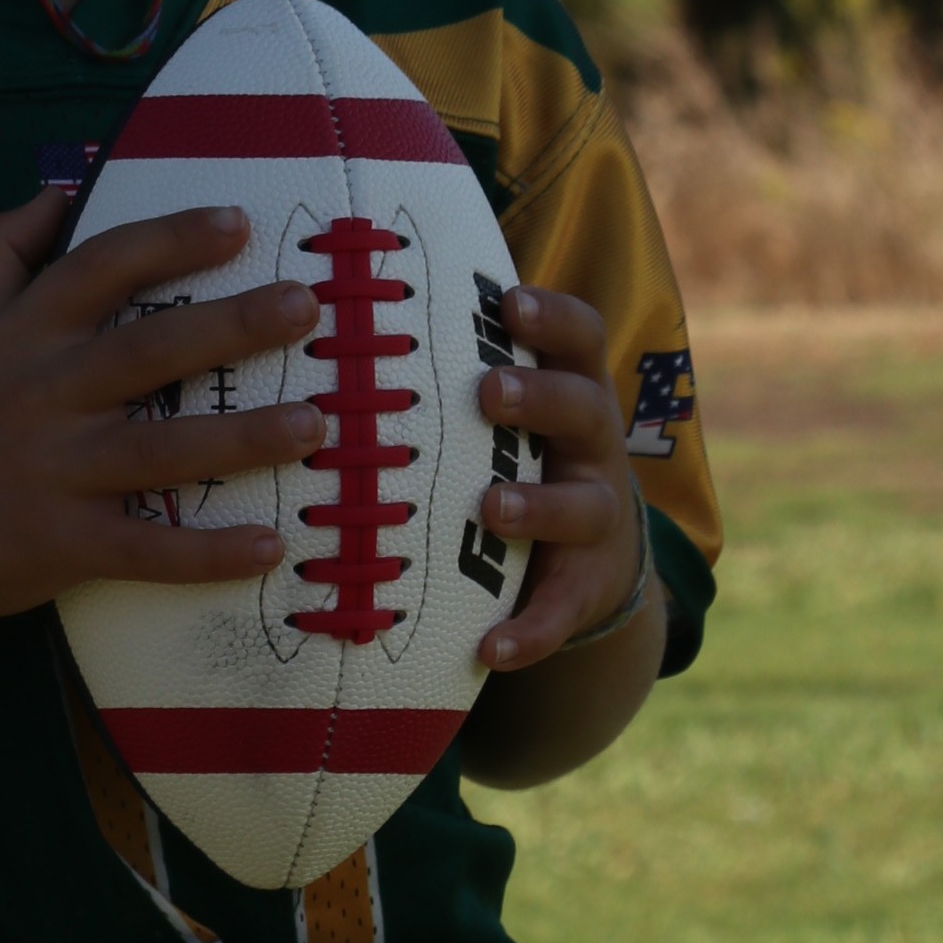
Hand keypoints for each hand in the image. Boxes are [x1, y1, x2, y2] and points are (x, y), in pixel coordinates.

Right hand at [0, 191, 324, 630]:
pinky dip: (207, 554)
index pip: (100, 268)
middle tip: (304, 306)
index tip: (236, 221)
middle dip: (230, 326)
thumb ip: (2, 248)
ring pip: (160, 450)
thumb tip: (62, 190)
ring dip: (242, 438)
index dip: (167, 239)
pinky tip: (269, 546)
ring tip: (315, 424)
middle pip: (147, 352)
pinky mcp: (63, 546)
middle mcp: (45, 396)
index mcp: (24, 335)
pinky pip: (146, 551)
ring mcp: (56, 473)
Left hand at [471, 285, 640, 673]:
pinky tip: (492, 649)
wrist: (591, 557)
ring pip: (581, 506)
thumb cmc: (520, 454)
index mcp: (572, 390)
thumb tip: (347, 293)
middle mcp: (593, 446)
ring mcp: (595, 517)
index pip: (580, 337)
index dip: (552, 317)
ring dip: (538, 506)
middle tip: (489, 391)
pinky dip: (530, 630)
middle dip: (540, 399)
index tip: (509, 302)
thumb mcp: (510, 409)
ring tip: (493, 509)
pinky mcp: (584, 587)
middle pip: (585, 408)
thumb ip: (455, 362)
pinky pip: (561, 611)